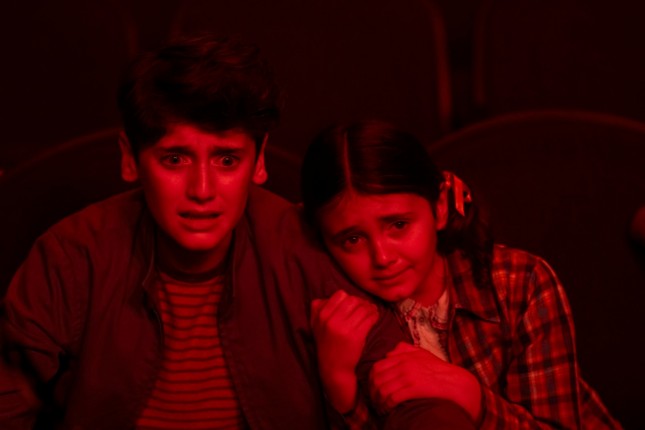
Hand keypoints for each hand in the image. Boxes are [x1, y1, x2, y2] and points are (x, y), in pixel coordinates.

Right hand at [311, 290, 379, 412]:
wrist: (333, 368)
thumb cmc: (326, 345)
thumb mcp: (316, 325)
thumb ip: (318, 308)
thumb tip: (329, 296)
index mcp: (321, 315)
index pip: (340, 295)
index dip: (349, 298)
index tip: (354, 304)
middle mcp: (331, 320)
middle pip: (353, 300)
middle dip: (362, 302)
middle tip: (366, 307)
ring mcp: (344, 328)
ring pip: (363, 308)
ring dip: (370, 308)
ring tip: (372, 311)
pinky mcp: (356, 336)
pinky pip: (370, 318)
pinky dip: (375, 315)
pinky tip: (375, 317)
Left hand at [370, 342, 480, 420]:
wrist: (457, 383)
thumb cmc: (440, 371)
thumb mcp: (423, 354)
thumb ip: (405, 350)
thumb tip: (388, 353)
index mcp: (404, 356)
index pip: (377, 367)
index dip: (371, 380)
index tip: (373, 390)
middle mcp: (404, 364)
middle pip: (377, 379)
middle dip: (372, 393)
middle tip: (374, 402)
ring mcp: (409, 376)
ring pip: (383, 389)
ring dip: (378, 402)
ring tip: (381, 409)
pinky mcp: (414, 388)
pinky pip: (392, 397)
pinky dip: (386, 405)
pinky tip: (387, 411)